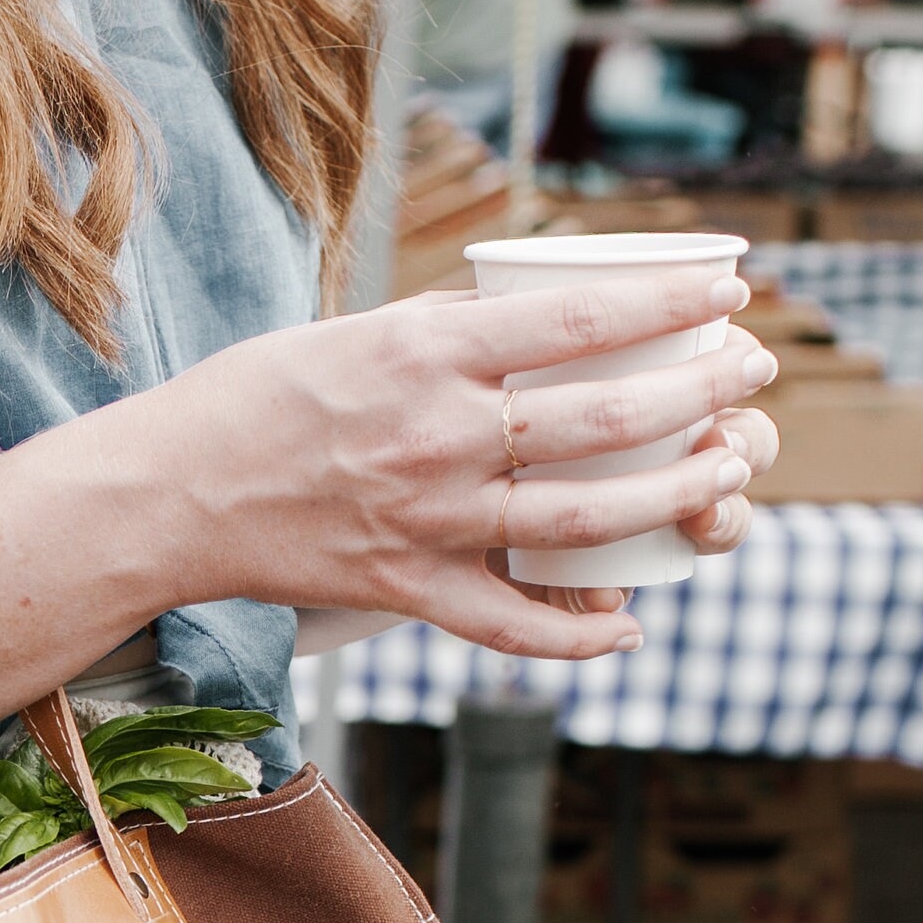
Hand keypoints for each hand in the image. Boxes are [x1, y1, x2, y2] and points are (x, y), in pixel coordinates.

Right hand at [137, 266, 772, 663]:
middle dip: (703, 392)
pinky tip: (628, 623)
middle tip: (752, 374)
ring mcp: (429, 519)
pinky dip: (579, 634)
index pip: (581, 319)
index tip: (730, 288)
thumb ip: (447, 331)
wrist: (170, 488)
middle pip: (608, 418)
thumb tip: (531, 316)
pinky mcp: (406, 587)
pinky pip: (512, 624)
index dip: (672, 304)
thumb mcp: (359, 330)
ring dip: (676, 494)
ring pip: (587, 516)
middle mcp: (440, 434)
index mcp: (428, 352)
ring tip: (728, 470)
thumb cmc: (256, 394)